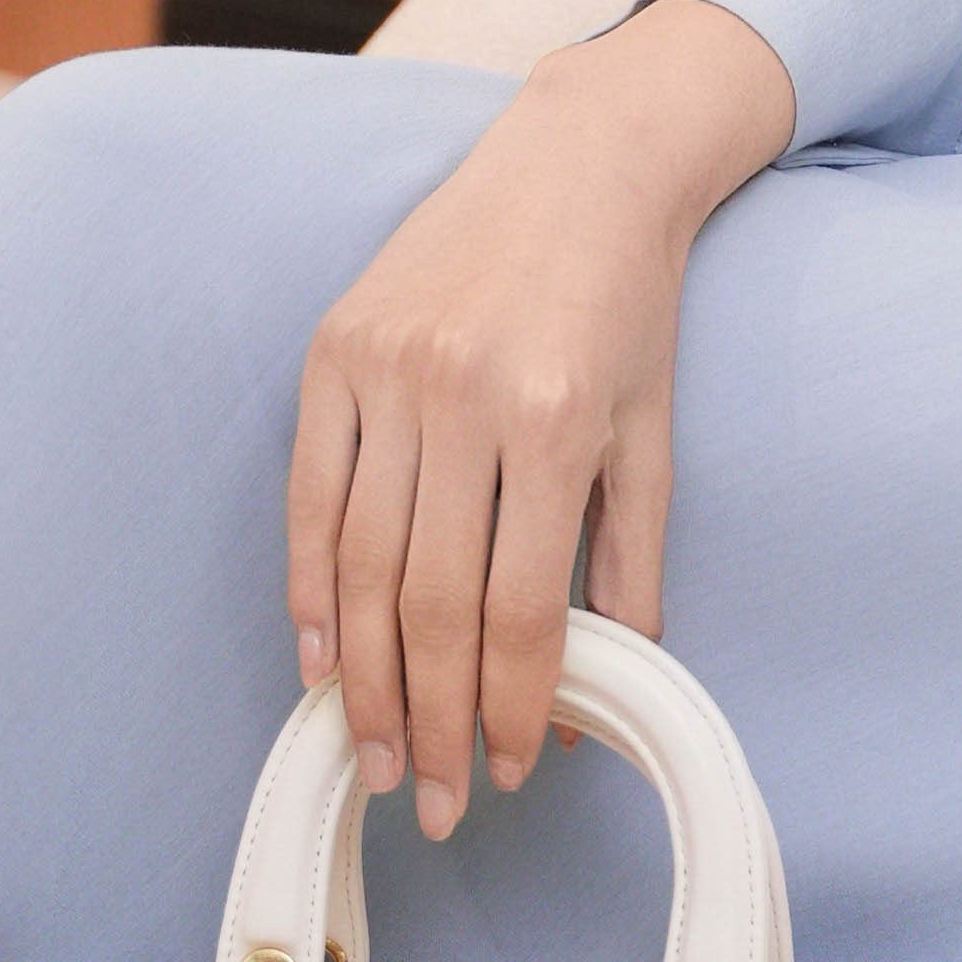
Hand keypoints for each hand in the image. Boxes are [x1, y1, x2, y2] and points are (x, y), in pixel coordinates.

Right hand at [284, 0, 795, 837]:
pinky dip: (310, 587)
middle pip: (430, 602)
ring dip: (361, 678)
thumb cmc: (628, 303)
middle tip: (425, 800)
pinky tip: (320, 658)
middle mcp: (464, 397)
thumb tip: (591, 694)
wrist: (580, 160)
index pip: (518, 608)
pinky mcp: (335, 348)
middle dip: (426, 719)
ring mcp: (390, 371)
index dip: (507, 706)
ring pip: (360, 563)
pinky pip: (309, 496)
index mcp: (557, 423)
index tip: (504, 772)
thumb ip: (628, 567)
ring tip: (369, 756)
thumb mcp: (652, 434)